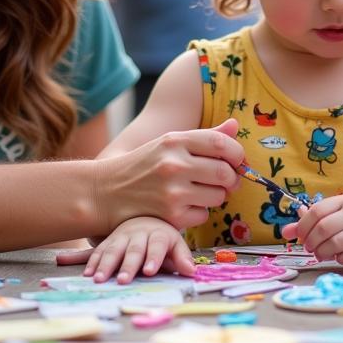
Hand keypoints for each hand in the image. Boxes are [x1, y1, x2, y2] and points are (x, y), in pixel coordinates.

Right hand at [55, 217, 194, 283]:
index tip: (150, 271)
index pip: (158, 244)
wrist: (140, 215)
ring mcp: (119, 238)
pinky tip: (70, 266)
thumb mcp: (175, 243)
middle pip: (133, 250)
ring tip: (96, 279)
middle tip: (123, 280)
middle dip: (127, 265)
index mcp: (157, 233)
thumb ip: (181, 257)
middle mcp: (137, 234)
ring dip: (103, 264)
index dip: (155, 257)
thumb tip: (192, 272)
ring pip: (111, 250)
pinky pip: (94, 251)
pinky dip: (83, 259)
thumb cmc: (161, 236)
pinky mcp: (106, 242)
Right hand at [98, 119, 242, 230]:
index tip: (237, 161)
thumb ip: (204, 137)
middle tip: (226, 181)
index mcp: (175, 140)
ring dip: (216, 196)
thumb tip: (235, 126)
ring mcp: (172, 192)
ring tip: (200, 192)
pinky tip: (184, 206)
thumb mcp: (169, 143)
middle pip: (225, 172)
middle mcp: (174, 164)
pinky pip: (203, 215)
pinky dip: (199, 212)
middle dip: (232, 179)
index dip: (237, 154)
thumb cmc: (143, 165)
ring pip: (218, 196)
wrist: (105, 192)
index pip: (222, 143)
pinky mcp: (170, 216)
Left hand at [282, 194, 342, 266]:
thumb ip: (308, 222)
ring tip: (320, 254)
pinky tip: (338, 257)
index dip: (303, 226)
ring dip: (322, 252)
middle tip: (309, 248)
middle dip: (312, 242)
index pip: (317, 211)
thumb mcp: (331, 216)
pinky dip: (339, 259)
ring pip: (336, 244)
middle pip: (325, 228)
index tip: (300, 237)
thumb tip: (285, 232)